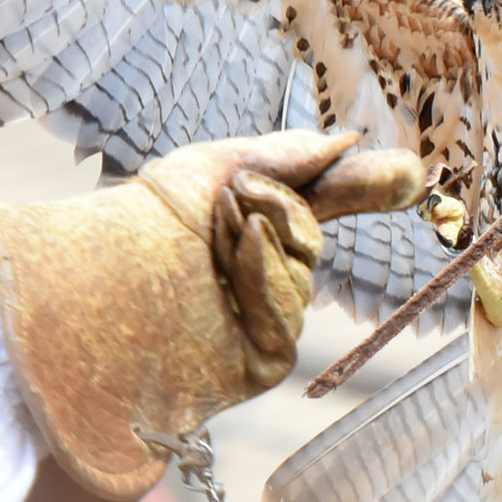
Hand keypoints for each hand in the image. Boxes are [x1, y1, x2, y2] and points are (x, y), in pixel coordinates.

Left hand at [135, 132, 424, 386]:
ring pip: (303, 274)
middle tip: (234, 192)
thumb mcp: (217, 167)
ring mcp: (256, 321)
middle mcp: (252, 275)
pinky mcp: (257, 361)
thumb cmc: (139, 225)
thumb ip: (291, 156)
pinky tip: (232, 268)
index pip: (315, 206)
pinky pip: (290, 313)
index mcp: (241, 228)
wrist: (92, 291)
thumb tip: (351, 140)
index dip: (363, 188)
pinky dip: (265, 279)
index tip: (409, 174)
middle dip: (281, 207)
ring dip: (260, 244)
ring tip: (213, 233)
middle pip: (312, 236)